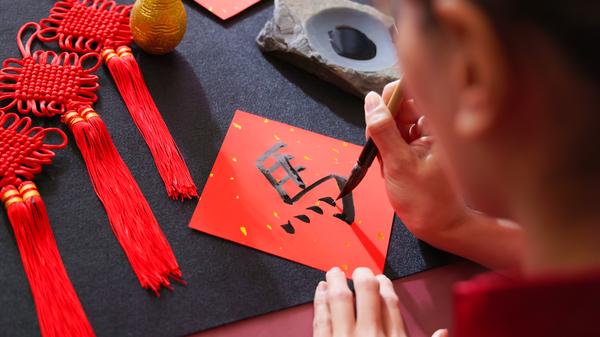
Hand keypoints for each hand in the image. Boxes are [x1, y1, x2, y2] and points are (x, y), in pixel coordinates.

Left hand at [313, 266, 447, 336]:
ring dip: (336, 283)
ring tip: (334, 272)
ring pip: (340, 301)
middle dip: (362, 277)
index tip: (381, 279)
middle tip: (359, 270)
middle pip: (367, 295)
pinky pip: (321, 319)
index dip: (385, 287)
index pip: (391, 304)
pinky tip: (320, 291)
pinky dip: (320, 302)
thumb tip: (443, 332)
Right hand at [364, 80, 469, 244]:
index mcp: (436, 126)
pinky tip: (388, 167)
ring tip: (385, 161)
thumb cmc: (425, 199)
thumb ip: (382, 129)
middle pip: (398, 107)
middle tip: (378, 144)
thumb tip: (371, 100)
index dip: (392, 97)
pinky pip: (391, 139)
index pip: (413, 93)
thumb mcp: (398, 163)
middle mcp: (429, 128)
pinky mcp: (411, 150)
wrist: (437, 225)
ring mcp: (420, 139)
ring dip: (381, 140)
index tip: (377, 112)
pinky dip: (384, 151)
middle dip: (382, 123)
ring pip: (391, 124)